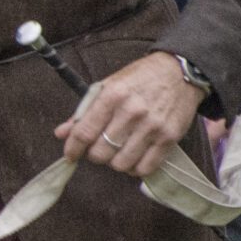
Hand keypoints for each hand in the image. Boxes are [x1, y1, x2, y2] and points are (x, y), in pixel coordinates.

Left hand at [54, 51, 203, 177]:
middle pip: (101, 153)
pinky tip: (134, 157)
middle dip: (95, 155)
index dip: (73, 149)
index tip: (70, 155)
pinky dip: (135, 168)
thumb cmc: (140, 79)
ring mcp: (152, 127)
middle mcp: (132, 112)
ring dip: (115, 162)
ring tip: (117, 151)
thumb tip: (61, 133)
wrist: (180, 73)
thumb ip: (84, 111)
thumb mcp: (108, 86)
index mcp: (113, 95)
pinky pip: (145, 168)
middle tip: (99, 147)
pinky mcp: (169, 138)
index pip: (84, 132)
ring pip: (121, 164)